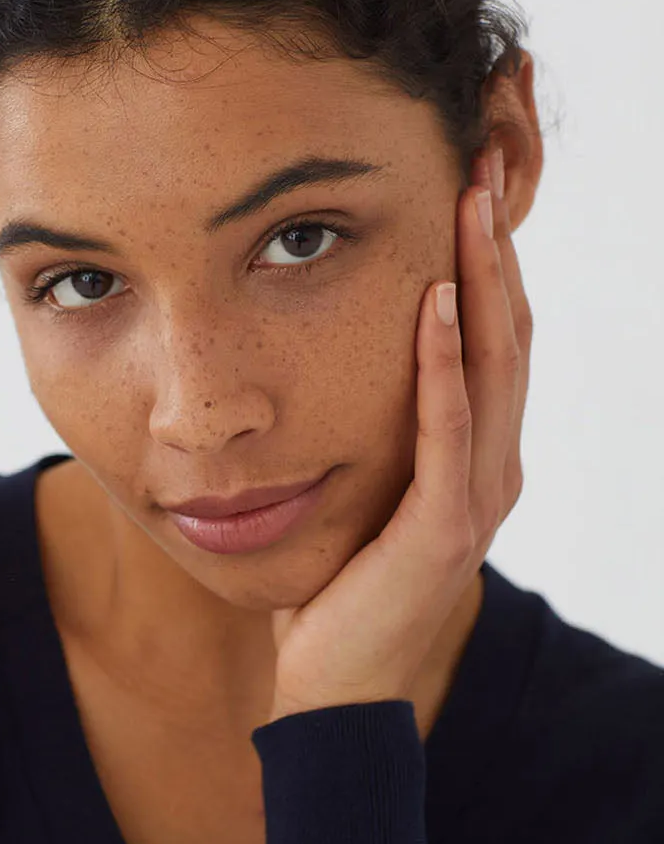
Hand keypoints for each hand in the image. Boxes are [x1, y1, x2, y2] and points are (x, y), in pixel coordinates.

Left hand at [268, 146, 531, 725]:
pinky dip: (442, 363)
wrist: (337, 687)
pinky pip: (447, 431)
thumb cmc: (343, 580)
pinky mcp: (444, 530)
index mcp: (474, 450)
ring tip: (470, 200)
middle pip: (507, 332)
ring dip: (483, 280)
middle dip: (496, 243)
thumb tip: (336, 360)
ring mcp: (477, 498)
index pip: (492, 334)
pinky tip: (433, 301)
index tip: (469, 178)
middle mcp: (492, 464)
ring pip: (492, 366)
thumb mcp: (366, 484)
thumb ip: (377, 427)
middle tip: (483, 156)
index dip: (489, 256)